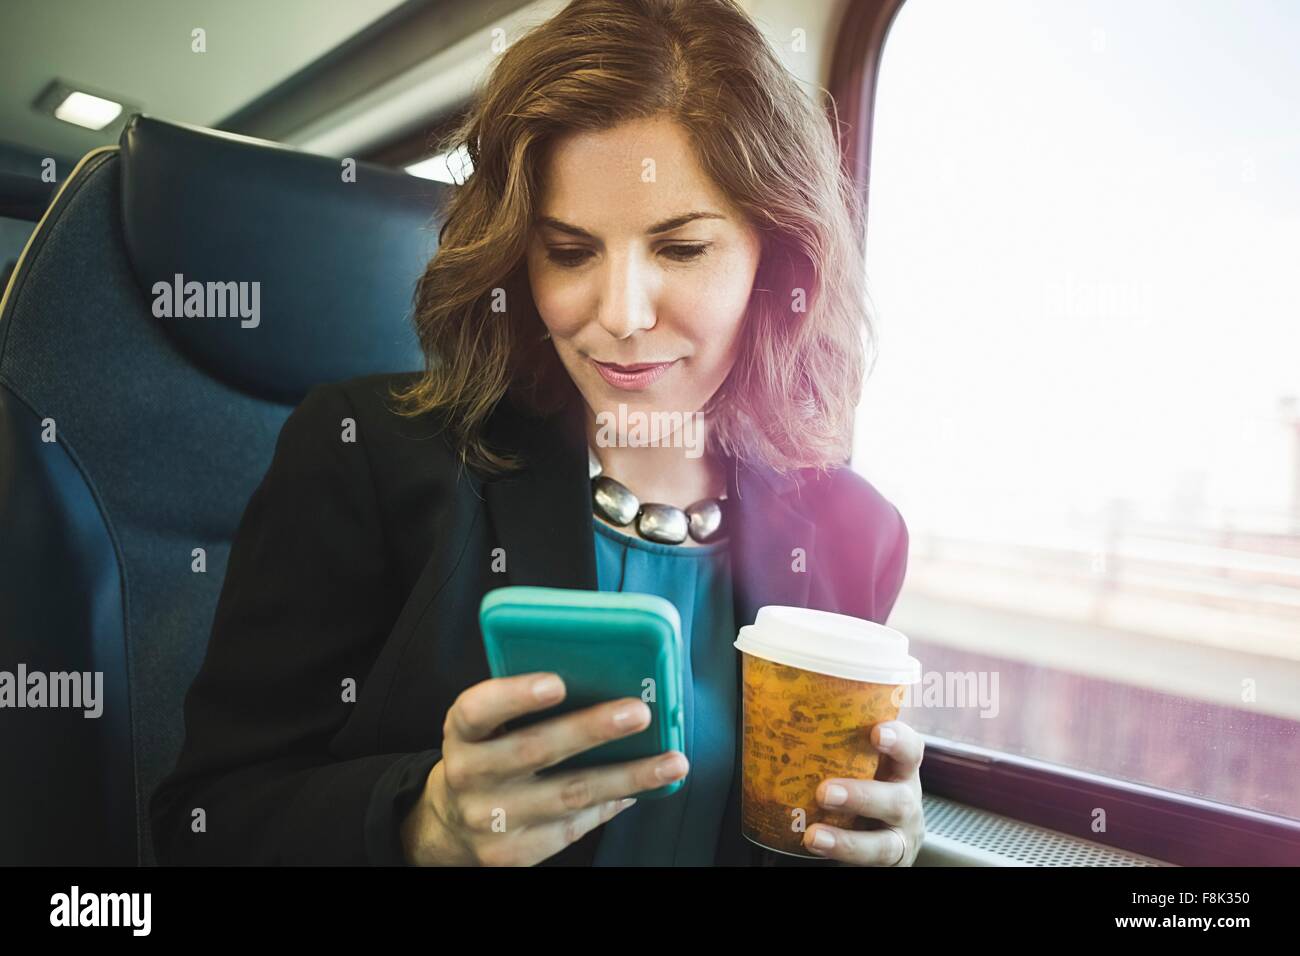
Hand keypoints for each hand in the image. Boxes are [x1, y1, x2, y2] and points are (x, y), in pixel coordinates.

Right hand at [400, 672, 689, 865]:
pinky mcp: (516, 853)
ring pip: (569, 795)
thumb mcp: (488, 727)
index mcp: (461, 734)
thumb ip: (525, 706)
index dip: (515, 696)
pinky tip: (644, 788)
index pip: (478, 711)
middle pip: (534, 750)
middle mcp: (470, 777)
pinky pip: (575, 825)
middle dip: (591, 730)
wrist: (451, 824)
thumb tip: (605, 679)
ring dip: (627, 776)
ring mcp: (492, 820)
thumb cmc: (487, 754)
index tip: (557, 682)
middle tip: (638, 713)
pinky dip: (613, 803)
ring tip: (671, 761)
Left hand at [801, 719, 924, 865]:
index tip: (875, 731)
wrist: (876, 831)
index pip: (910, 748)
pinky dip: (842, 854)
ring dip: (847, 839)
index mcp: (899, 767)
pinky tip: (815, 845)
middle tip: (825, 791)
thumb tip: (766, 700)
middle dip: (862, 795)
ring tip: (813, 834)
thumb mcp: (855, 757)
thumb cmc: (858, 779)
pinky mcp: (889, 861)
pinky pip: (870, 862)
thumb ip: (829, 739)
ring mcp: (900, 836)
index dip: (898, 738)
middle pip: (898, 798)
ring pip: (885, 842)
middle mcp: (906, 800)